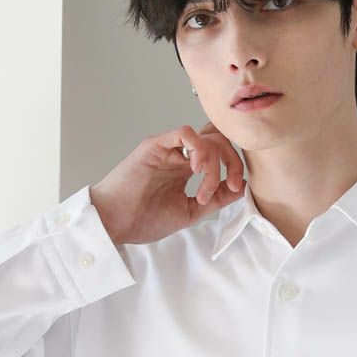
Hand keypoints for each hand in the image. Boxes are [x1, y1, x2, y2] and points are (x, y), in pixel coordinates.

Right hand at [90, 121, 245, 245]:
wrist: (114, 223)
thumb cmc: (143, 220)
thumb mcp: (190, 212)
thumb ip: (215, 199)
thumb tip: (242, 186)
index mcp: (186, 169)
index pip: (220, 151)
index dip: (234, 165)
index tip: (234, 188)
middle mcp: (179, 155)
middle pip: (219, 139)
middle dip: (232, 162)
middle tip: (229, 185)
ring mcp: (168, 149)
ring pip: (205, 137)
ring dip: (213, 164)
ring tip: (202, 190)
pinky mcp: (155, 146)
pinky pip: (185, 133)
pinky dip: (198, 149)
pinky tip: (194, 171)